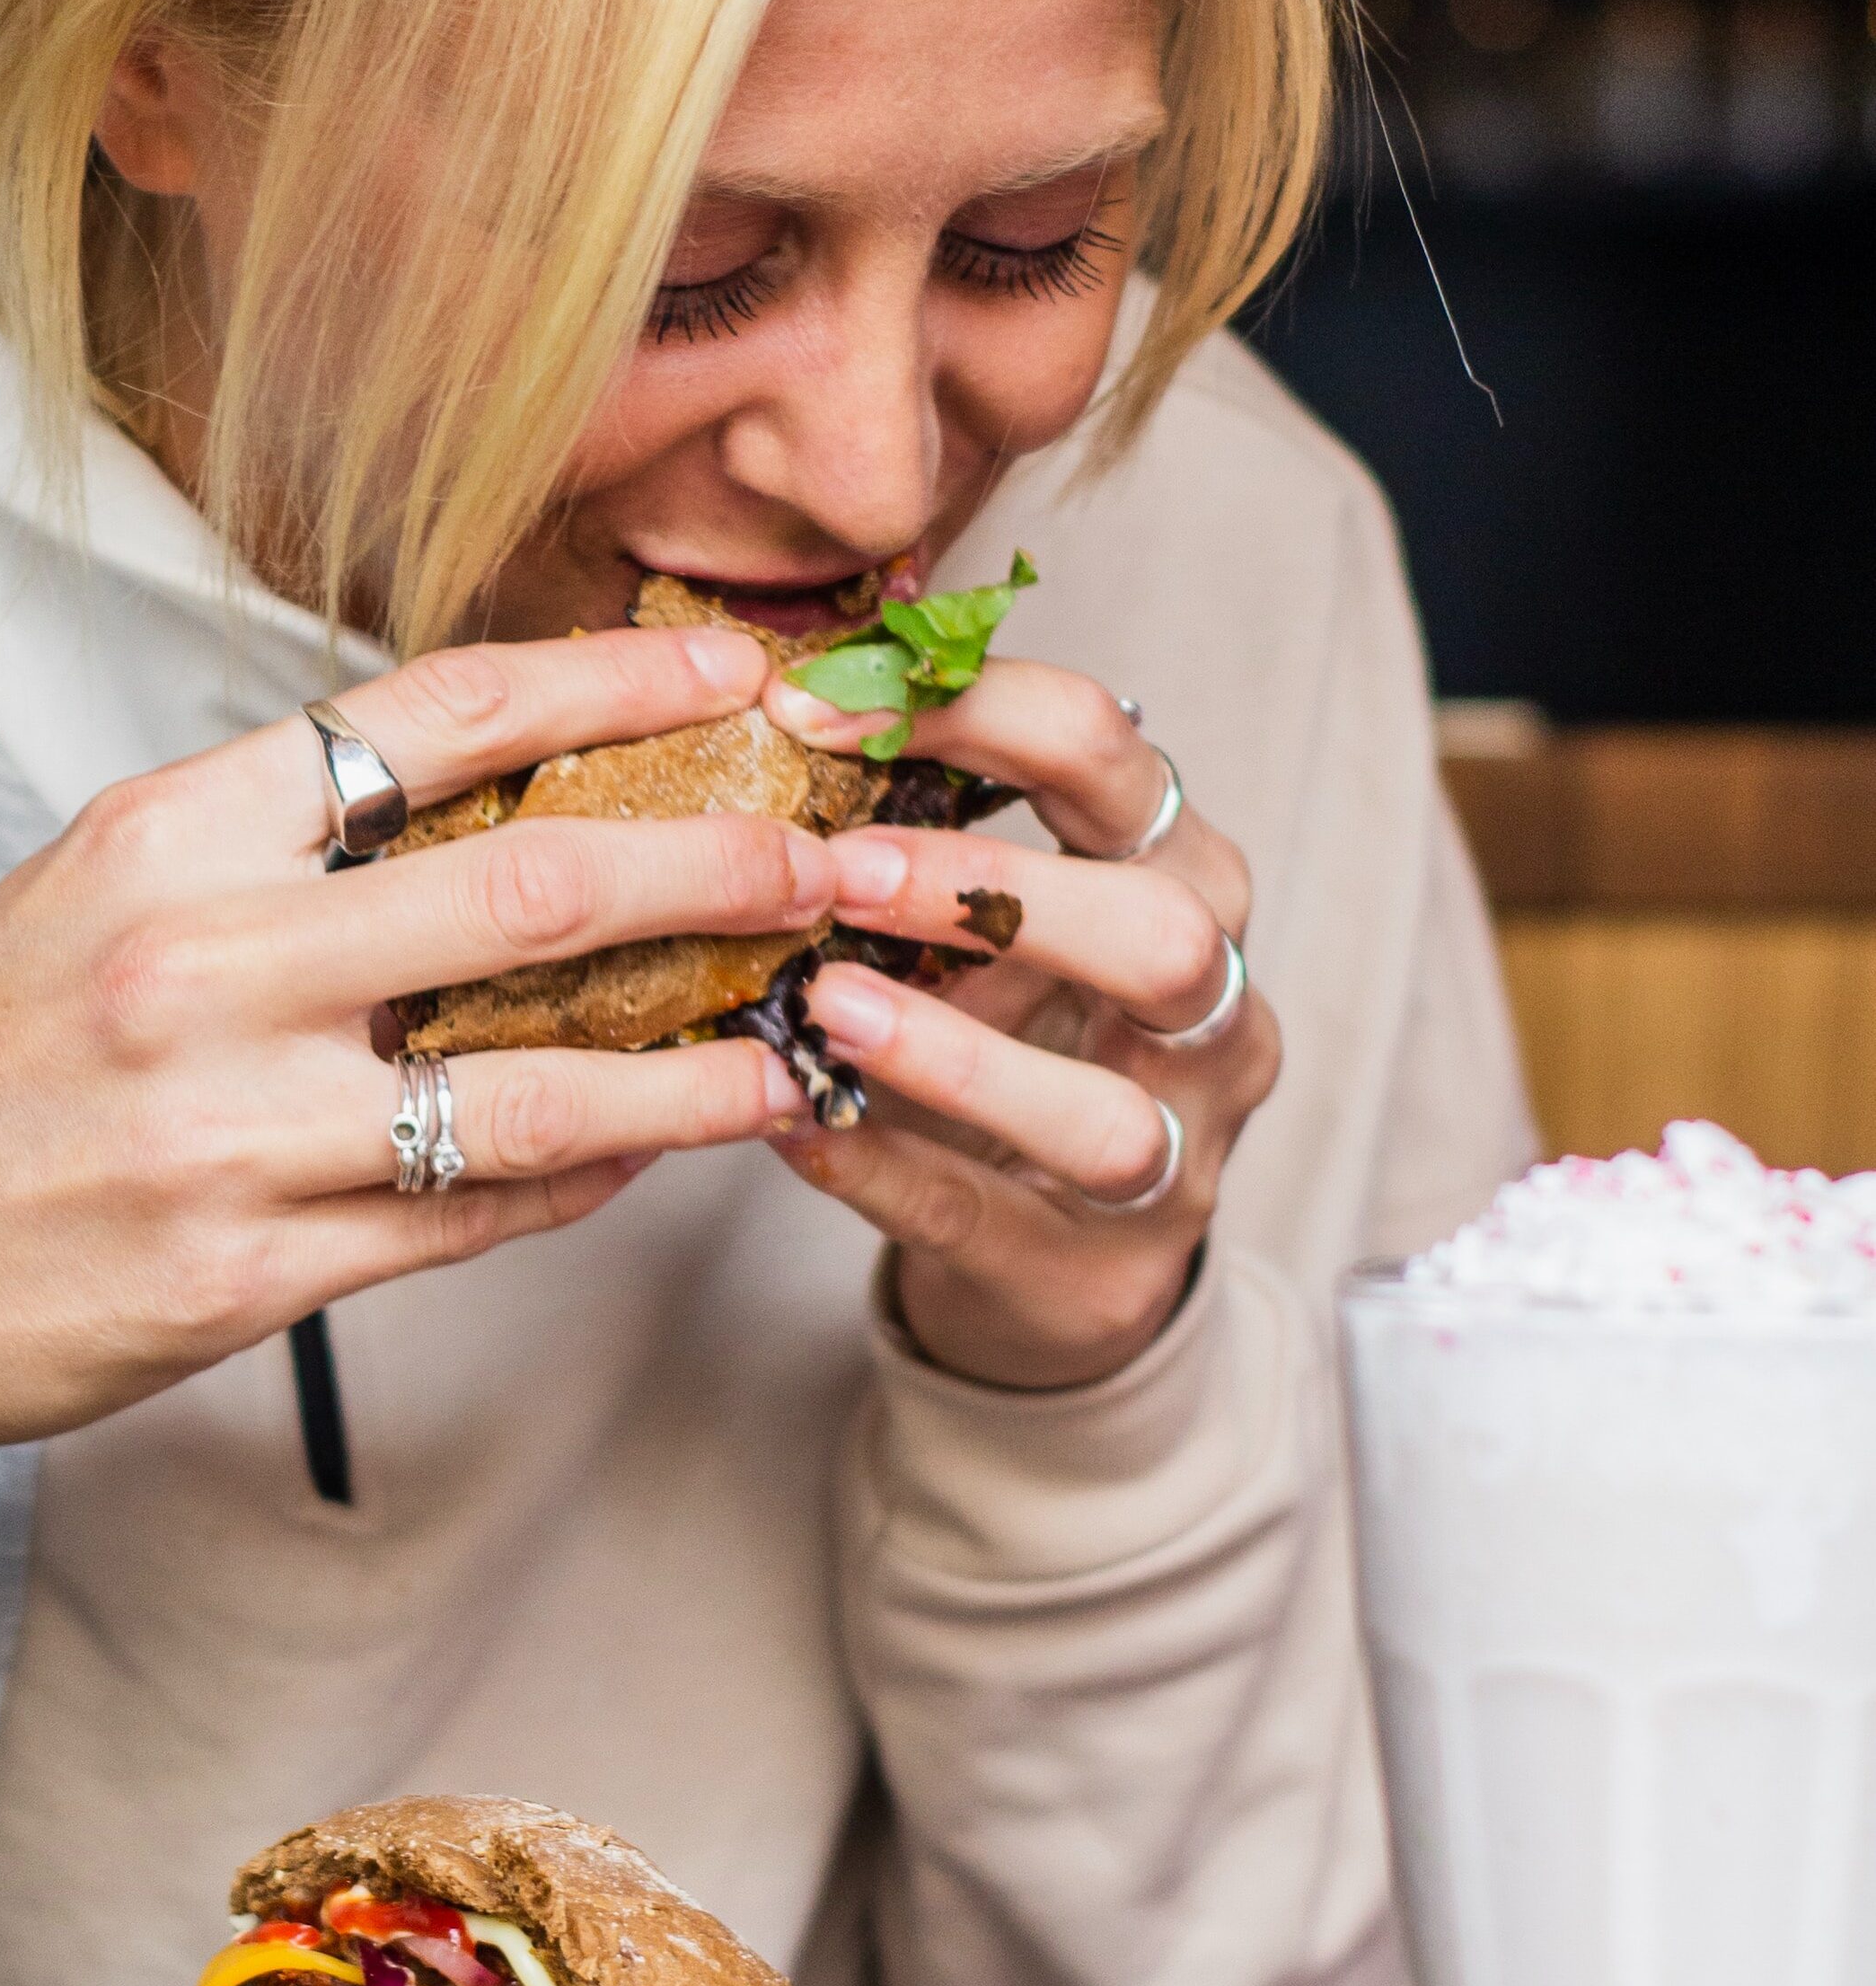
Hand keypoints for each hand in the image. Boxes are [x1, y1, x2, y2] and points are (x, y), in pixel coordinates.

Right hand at [0, 622, 830, 1487]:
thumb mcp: (95, 890)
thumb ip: (276, 843)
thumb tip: (487, 791)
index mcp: (170, 831)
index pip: (436, 712)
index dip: (614, 676)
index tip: (739, 661)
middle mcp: (204, 962)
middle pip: (534, 886)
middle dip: (723, 864)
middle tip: (839, 857)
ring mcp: (228, 1128)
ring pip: (538, 1086)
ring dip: (698, 1064)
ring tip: (797, 1044)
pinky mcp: (243, 1275)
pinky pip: (470, 1217)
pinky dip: (584, 1180)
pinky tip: (654, 1150)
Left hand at [759, 659, 1275, 1391]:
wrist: (1051, 1255)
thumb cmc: (1008, 1036)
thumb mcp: (983, 920)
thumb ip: (913, 827)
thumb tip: (771, 708)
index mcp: (1182, 877)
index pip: (1118, 757)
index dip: (978, 712)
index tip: (818, 710)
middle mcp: (1212, 1014)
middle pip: (1165, 933)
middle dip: (998, 891)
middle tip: (841, 870)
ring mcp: (1177, 1160)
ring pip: (1105, 1115)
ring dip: (955, 1057)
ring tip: (824, 1006)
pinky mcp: (1098, 1277)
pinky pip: (986, 1221)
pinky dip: (882, 1169)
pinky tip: (793, 1124)